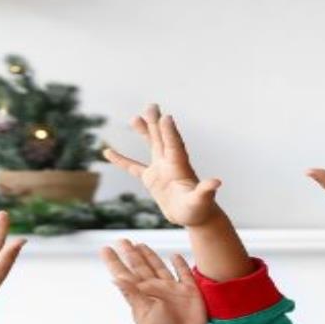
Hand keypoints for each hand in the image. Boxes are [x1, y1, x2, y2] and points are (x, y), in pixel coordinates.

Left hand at [102, 240, 205, 323]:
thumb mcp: (143, 311)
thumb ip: (131, 293)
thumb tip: (115, 279)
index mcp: (141, 294)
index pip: (125, 273)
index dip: (115, 262)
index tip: (105, 249)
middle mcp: (155, 289)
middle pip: (140, 267)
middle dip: (131, 254)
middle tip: (122, 241)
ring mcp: (171, 289)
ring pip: (158, 267)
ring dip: (150, 257)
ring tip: (140, 245)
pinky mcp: (188, 291)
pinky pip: (183, 274)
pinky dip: (179, 264)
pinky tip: (174, 256)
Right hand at [103, 105, 223, 226]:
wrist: (194, 217)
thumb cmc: (199, 209)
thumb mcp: (201, 201)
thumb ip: (205, 190)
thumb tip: (217, 183)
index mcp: (180, 166)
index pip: (174, 146)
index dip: (170, 132)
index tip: (166, 117)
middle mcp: (170, 163)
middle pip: (162, 138)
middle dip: (156, 123)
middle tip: (151, 106)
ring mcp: (160, 169)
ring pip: (151, 145)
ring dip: (144, 132)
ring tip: (134, 118)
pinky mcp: (151, 179)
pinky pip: (133, 167)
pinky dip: (121, 160)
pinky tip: (107, 152)